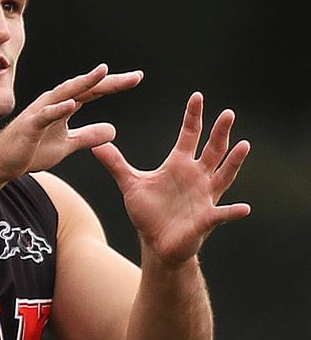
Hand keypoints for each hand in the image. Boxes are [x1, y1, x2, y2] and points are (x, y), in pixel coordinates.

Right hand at [0, 63, 143, 182]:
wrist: (2, 163)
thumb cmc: (31, 150)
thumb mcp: (67, 145)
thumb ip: (89, 136)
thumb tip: (113, 131)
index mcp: (64, 105)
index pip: (94, 91)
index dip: (115, 85)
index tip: (137, 79)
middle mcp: (53, 102)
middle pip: (85, 87)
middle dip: (109, 81)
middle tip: (135, 76)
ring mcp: (40, 112)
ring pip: (66, 93)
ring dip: (84, 83)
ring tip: (103, 73)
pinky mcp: (30, 125)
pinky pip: (45, 115)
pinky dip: (58, 109)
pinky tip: (72, 103)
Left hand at [92, 92, 250, 264]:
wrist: (156, 243)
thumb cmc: (148, 212)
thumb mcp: (130, 184)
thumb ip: (115, 164)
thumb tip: (95, 145)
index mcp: (179, 164)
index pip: (189, 135)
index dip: (193, 116)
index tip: (197, 96)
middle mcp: (196, 176)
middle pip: (212, 150)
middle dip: (219, 132)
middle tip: (228, 113)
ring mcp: (204, 197)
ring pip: (223, 175)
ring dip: (233, 162)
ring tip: (244, 145)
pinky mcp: (205, 219)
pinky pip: (221, 214)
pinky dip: (233, 212)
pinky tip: (244, 208)